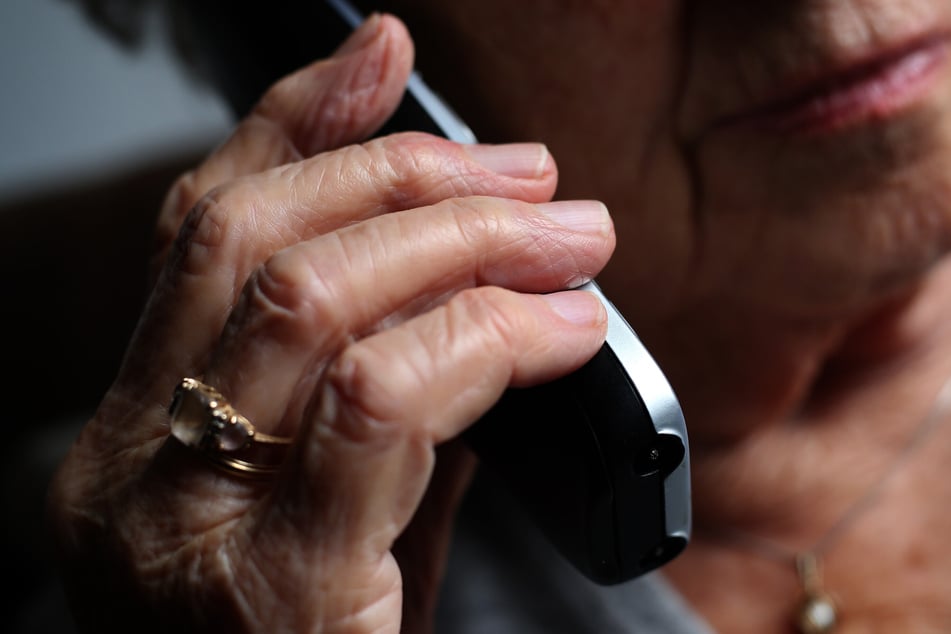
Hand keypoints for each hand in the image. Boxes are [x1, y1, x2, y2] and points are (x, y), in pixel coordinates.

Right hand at [48, 15, 613, 632]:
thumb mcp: (340, 513)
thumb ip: (381, 403)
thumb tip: (474, 286)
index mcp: (130, 445)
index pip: (200, 237)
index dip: (294, 128)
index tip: (382, 59)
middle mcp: (130, 477)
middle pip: (255, 248)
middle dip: (409, 182)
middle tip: (533, 181)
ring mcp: (181, 535)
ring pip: (310, 306)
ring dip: (458, 245)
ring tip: (566, 240)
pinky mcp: (273, 596)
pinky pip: (379, 405)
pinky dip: (481, 341)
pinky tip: (559, 334)